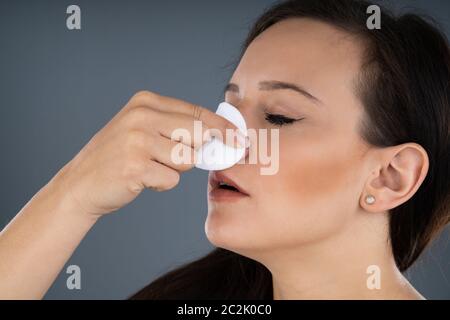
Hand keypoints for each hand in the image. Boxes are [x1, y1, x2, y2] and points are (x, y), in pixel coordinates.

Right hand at [53, 91, 240, 217]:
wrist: (80, 184)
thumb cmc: (117, 157)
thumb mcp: (140, 128)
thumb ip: (175, 125)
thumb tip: (219, 136)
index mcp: (145, 101)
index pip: (197, 111)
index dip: (223, 127)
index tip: (239, 138)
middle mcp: (141, 116)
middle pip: (198, 133)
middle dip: (200, 150)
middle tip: (181, 158)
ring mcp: (137, 141)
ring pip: (187, 159)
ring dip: (174, 169)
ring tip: (149, 167)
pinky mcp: (136, 166)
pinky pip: (171, 179)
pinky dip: (161, 184)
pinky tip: (141, 179)